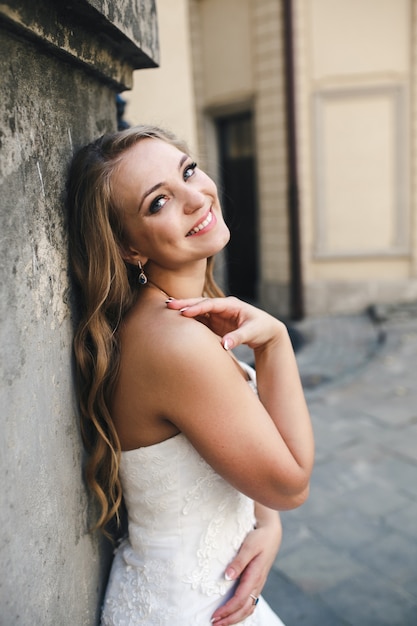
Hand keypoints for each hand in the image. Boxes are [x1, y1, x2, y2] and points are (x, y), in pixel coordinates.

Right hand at [166, 296, 284, 350]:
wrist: (266, 331)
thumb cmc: (261, 329)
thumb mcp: (252, 333)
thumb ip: (237, 338)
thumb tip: (224, 345)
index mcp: (231, 305)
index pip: (211, 304)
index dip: (197, 307)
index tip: (184, 312)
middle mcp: (222, 307)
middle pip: (201, 303)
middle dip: (185, 303)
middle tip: (169, 305)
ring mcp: (217, 314)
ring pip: (198, 311)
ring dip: (184, 310)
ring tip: (167, 310)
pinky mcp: (215, 322)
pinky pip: (200, 320)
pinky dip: (188, 319)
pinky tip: (176, 321)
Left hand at [210, 508, 281, 624]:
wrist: (272, 535)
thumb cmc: (259, 538)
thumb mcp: (249, 546)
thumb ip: (239, 561)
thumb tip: (227, 576)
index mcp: (255, 576)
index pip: (240, 599)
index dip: (227, 610)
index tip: (214, 615)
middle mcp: (257, 583)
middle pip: (245, 609)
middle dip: (230, 619)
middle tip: (214, 624)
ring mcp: (258, 584)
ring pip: (249, 608)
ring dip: (235, 618)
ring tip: (221, 622)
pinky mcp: (256, 583)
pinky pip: (250, 603)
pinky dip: (241, 612)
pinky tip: (232, 613)